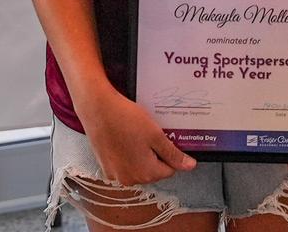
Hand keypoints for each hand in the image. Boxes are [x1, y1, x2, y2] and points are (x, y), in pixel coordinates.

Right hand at [79, 87, 196, 185]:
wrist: (97, 109)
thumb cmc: (126, 119)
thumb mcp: (155, 134)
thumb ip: (173, 154)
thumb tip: (190, 167)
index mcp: (146, 173)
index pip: (169, 169)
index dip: (169, 152)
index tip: (163, 136)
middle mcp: (130, 179)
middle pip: (153, 170)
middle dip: (154, 153)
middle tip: (148, 133)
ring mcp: (115, 174)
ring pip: (137, 166)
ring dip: (140, 153)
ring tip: (134, 133)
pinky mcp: (105, 166)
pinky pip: (123, 163)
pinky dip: (126, 153)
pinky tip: (123, 136)